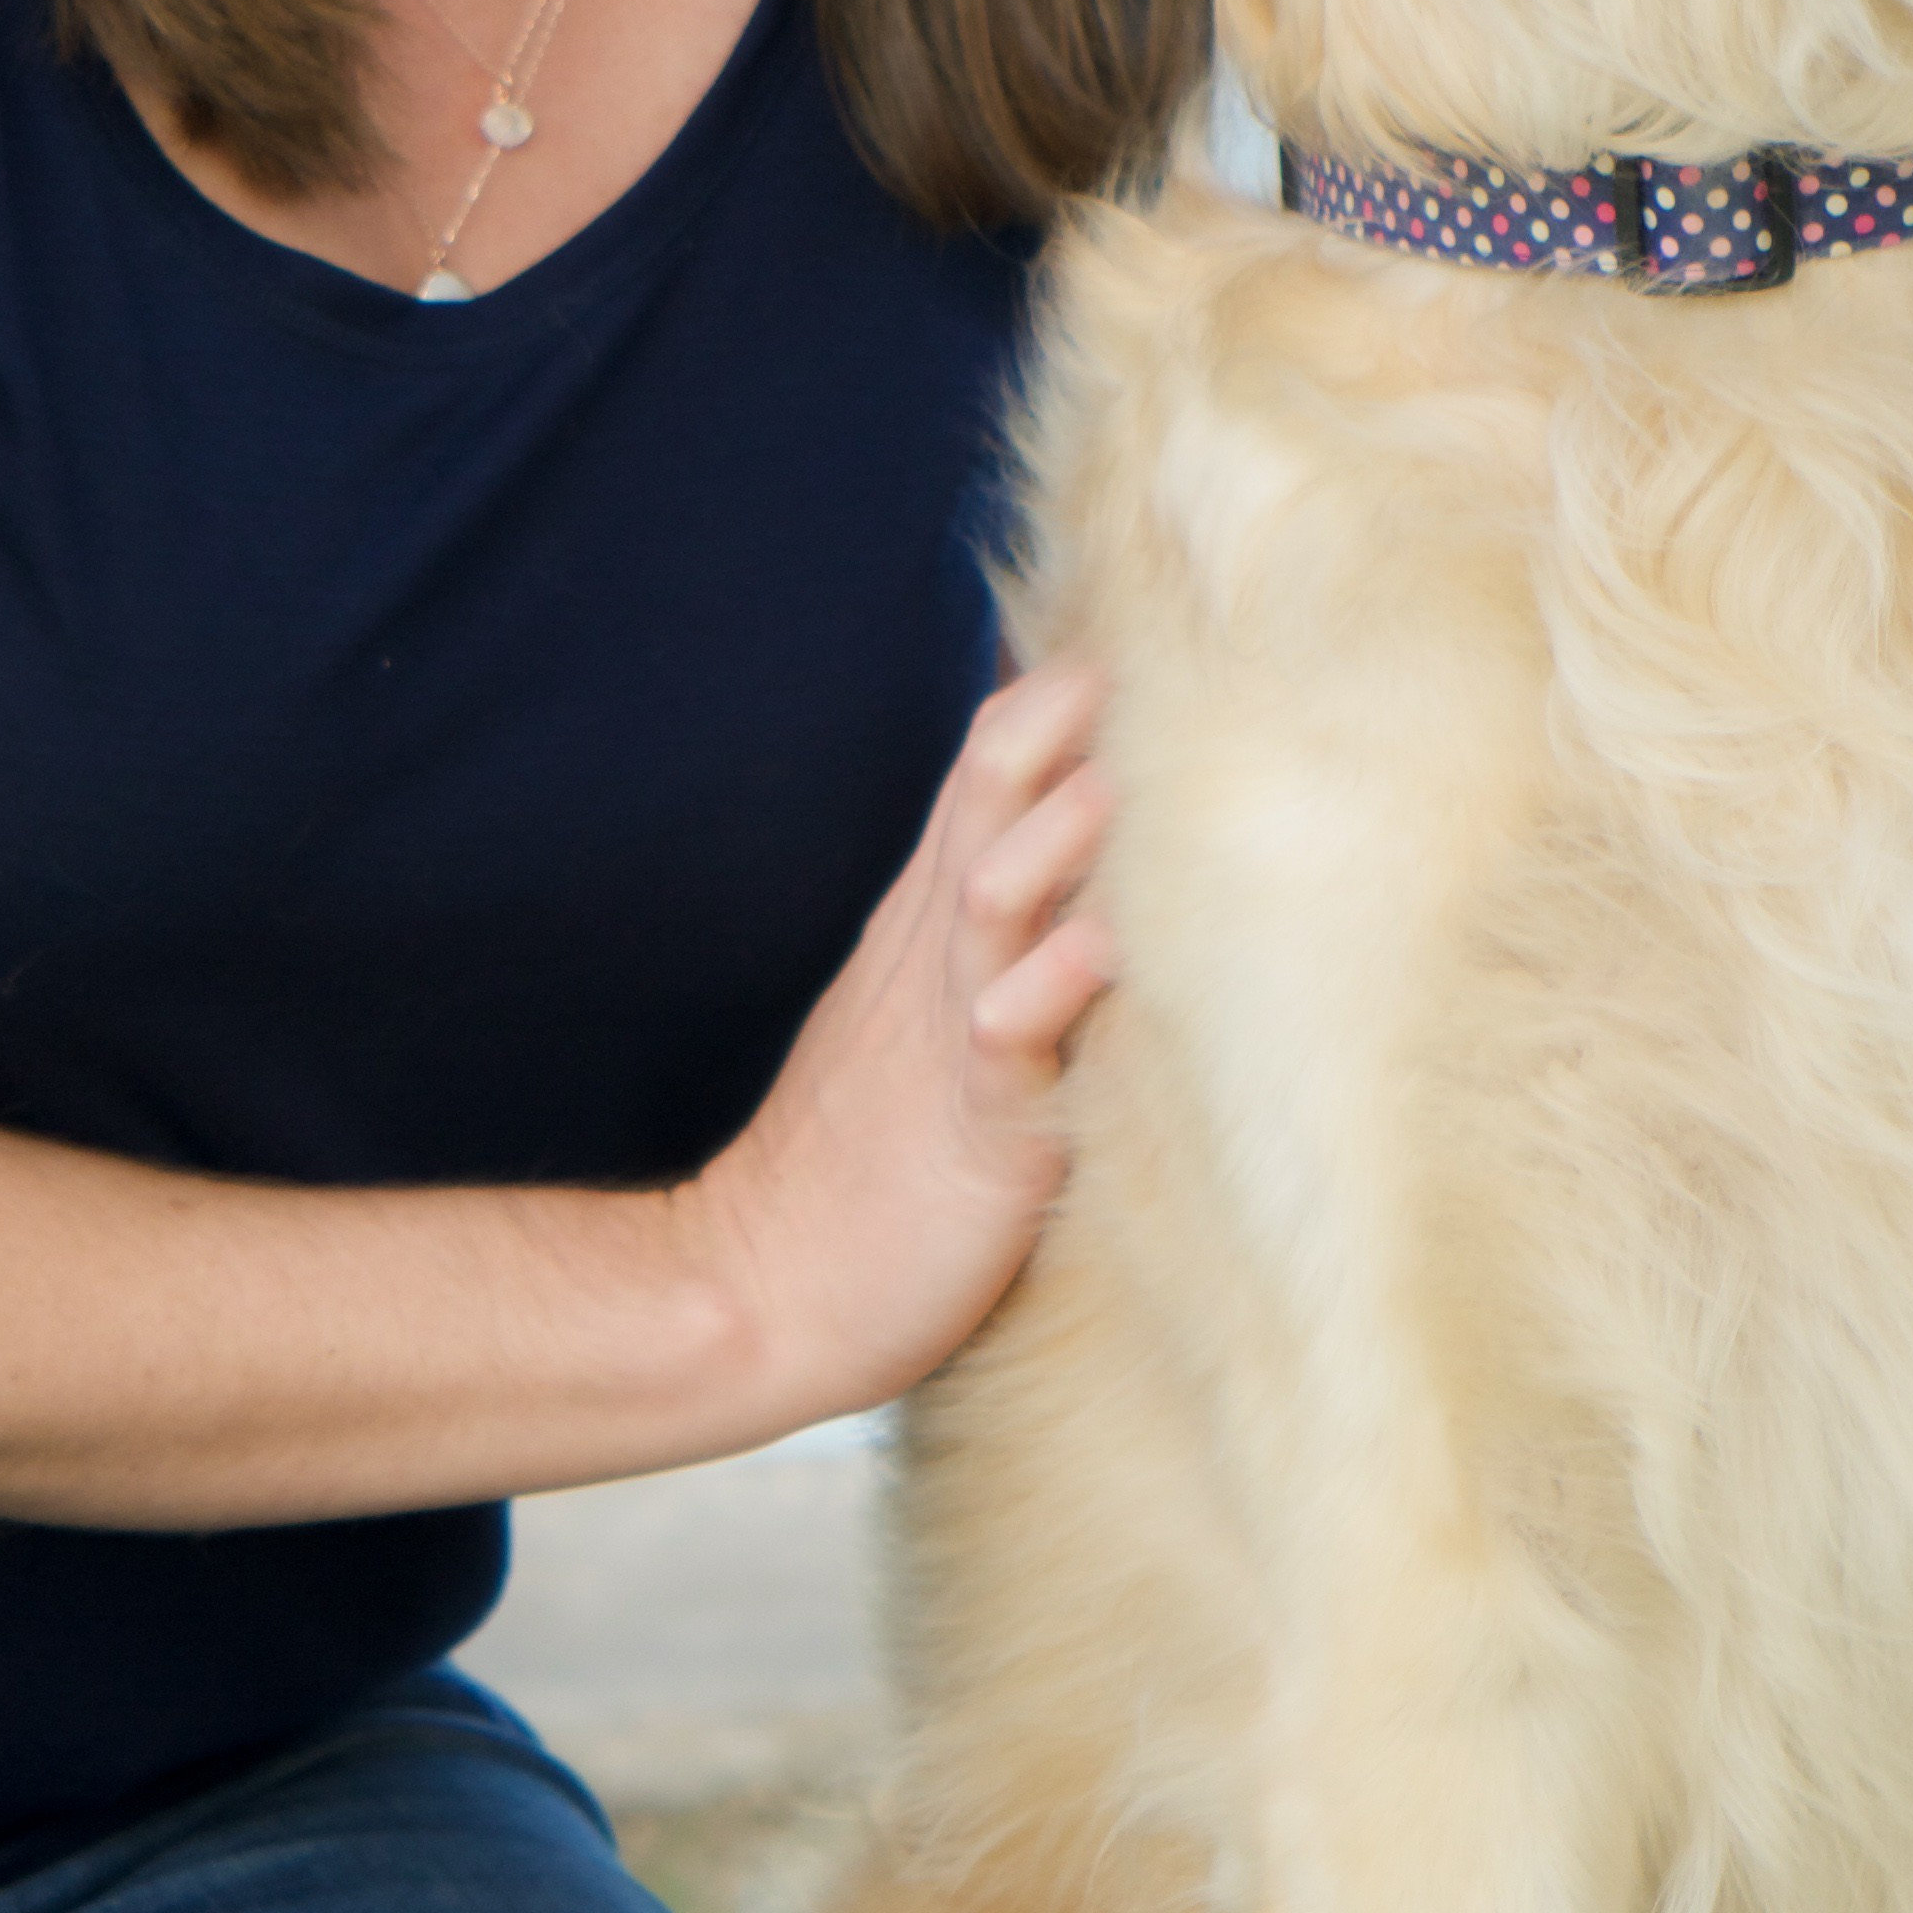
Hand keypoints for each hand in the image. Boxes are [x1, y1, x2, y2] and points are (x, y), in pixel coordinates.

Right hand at [677, 663, 1112, 1435]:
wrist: (764, 1286)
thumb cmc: (865, 1154)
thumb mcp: (918, 1006)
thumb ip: (989, 913)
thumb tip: (1078, 834)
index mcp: (933, 918)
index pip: (992, 766)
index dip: (1062, 694)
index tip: (1149, 625)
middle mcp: (941, 952)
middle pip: (991, 795)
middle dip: (1063, 719)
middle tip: (1148, 647)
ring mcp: (950, 1030)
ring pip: (999, 893)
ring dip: (1059, 833)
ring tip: (1124, 778)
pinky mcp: (974, 1122)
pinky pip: (1009, 1037)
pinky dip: (1051, 988)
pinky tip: (1100, 950)